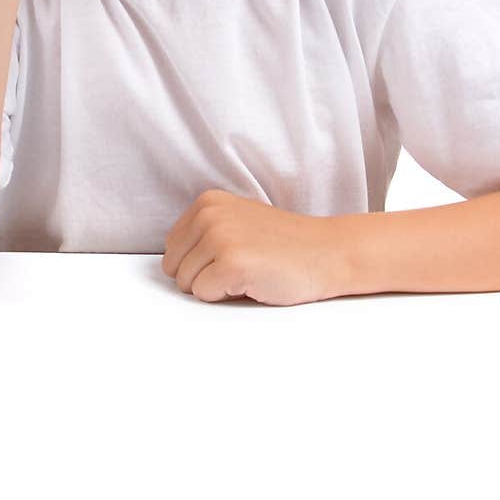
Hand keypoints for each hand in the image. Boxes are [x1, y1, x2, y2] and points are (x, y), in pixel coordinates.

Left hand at [161, 189, 349, 304]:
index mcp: (207, 203)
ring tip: (249, 272)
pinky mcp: (230, 264)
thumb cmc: (284, 244)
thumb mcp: (237, 220)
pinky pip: (204, 295)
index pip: (172, 248)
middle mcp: (209, 215)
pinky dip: (226, 297)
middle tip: (241, 266)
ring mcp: (219, 238)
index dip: (199, 262)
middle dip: (202, 276)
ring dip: (216, 287)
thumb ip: (204, 232)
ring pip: (187, 284)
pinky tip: (254, 281)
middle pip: (174, 268)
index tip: (232, 255)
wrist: (328, 252)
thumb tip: (171, 262)